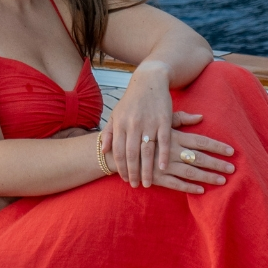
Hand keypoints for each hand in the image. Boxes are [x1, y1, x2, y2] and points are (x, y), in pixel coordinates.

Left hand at [107, 62, 205, 186]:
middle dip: (133, 172)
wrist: (149, 81)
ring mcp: (149, 123)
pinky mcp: (164, 120)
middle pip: (131, 154)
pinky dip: (163, 155)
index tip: (125, 179)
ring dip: (147, 169)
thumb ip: (109, 132)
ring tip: (148, 183)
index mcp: (120, 124)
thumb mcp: (116, 114)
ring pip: (147, 151)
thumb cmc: (131, 100)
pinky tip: (163, 168)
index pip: (118, 151)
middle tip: (136, 186)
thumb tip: (103, 149)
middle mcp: (133, 124)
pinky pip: (164, 141)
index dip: (121, 167)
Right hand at [113, 127, 234, 193]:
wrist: (116, 147)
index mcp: (173, 135)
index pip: (201, 140)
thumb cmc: (142, 130)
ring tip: (223, 180)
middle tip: (233, 168)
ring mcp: (164, 164)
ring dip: (207, 176)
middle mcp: (171, 150)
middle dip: (217, 163)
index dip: (217, 146)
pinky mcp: (156, 177)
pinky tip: (201, 190)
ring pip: (191, 172)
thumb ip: (181, 119)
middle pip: (199, 157)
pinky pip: (176, 184)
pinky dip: (189, 188)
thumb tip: (200, 117)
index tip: (231, 151)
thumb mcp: (160, 121)